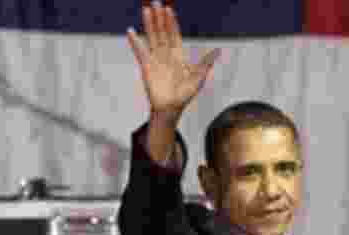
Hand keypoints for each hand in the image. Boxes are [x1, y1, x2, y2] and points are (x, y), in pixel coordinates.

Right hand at [127, 1, 219, 119]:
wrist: (170, 110)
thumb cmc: (184, 96)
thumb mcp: (198, 78)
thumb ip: (205, 63)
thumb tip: (218, 50)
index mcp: (178, 56)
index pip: (174, 35)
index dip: (171, 22)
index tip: (168, 9)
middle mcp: (166, 55)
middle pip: (162, 32)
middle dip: (159, 18)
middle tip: (155, 2)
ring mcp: (155, 60)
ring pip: (152, 38)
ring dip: (149, 24)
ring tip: (146, 10)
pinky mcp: (146, 68)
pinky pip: (140, 52)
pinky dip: (135, 42)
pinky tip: (130, 32)